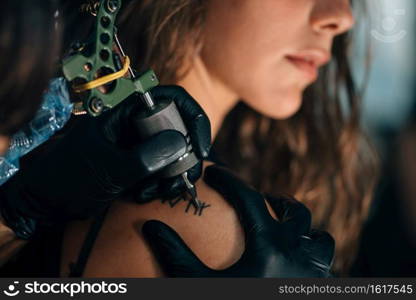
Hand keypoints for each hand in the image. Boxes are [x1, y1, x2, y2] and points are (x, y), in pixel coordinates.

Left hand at [0, 85, 210, 238]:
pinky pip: (165, 169)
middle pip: (179, 128)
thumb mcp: (108, 169)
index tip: (200, 148)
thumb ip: (145, 156)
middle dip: (185, 156)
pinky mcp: (140, 163)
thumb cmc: (69, 178)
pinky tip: (144, 195)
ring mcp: (139, 144)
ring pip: (175, 152)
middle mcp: (137, 124)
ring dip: (173, 175)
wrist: (50, 202)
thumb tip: (182, 142)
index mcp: (127, 112)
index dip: (193, 117)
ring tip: (152, 192)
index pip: (171, 98)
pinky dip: (162, 184)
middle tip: (181, 179)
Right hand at [142, 165, 334, 276]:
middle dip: (276, 201)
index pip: (248, 200)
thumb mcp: (197, 284)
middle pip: (295, 213)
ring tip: (284, 229)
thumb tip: (150, 226)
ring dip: (303, 230)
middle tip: (260, 200)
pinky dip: (311, 257)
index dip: (229, 181)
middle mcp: (298, 256)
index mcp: (268, 247)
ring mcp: (314, 277)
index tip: (215, 172)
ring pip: (320, 240)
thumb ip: (175, 254)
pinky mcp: (319, 293)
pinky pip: (325, 267)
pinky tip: (294, 263)